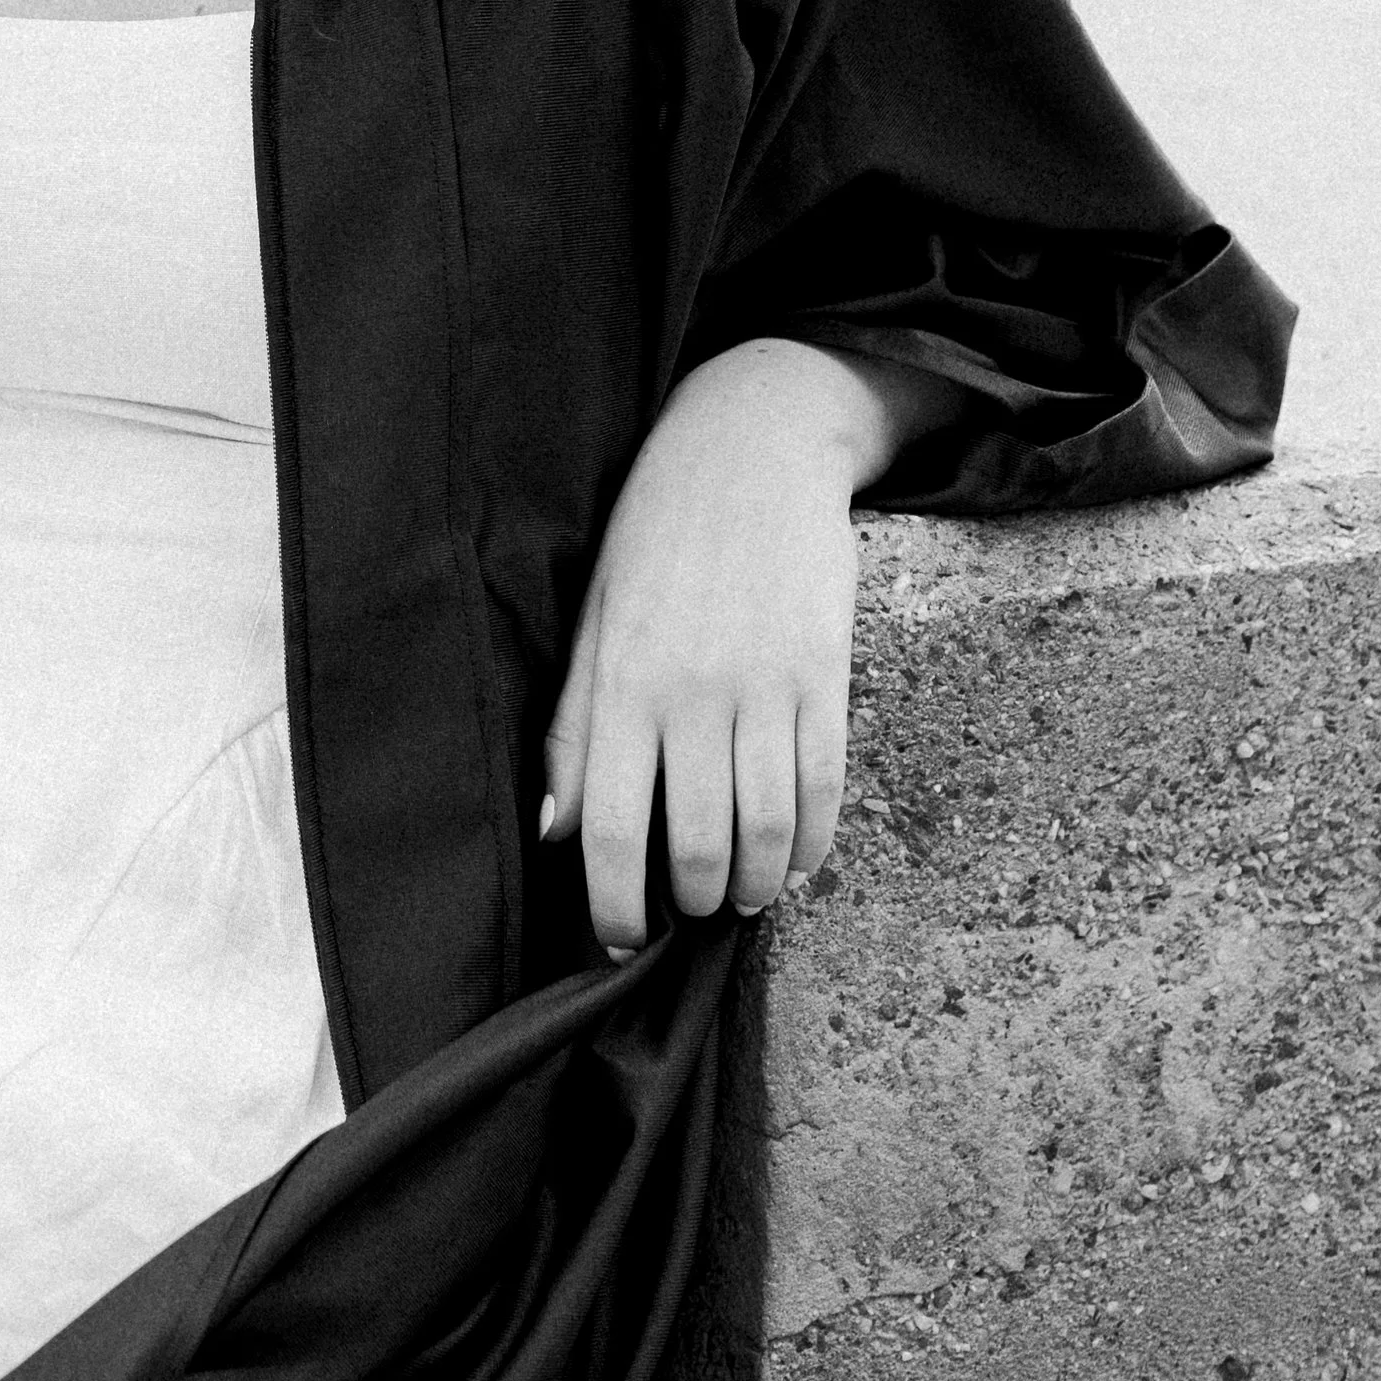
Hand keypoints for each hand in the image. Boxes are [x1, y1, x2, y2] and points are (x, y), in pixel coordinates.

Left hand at [542, 336, 940, 947]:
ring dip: (753, 886)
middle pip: (699, 845)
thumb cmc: (655, 530)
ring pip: (767, 831)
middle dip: (691, 902)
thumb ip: (574, 728)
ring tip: (739, 895)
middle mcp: (695, 693)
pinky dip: (810, 846)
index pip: (612, 828)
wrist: (754, 443)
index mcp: (624, 680)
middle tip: (685, 909)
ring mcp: (767, 686)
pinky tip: (793, 861)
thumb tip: (554, 831)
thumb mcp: (595, 617)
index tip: (620, 936)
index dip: (614, 903)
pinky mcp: (826, 676)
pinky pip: (824, 790)